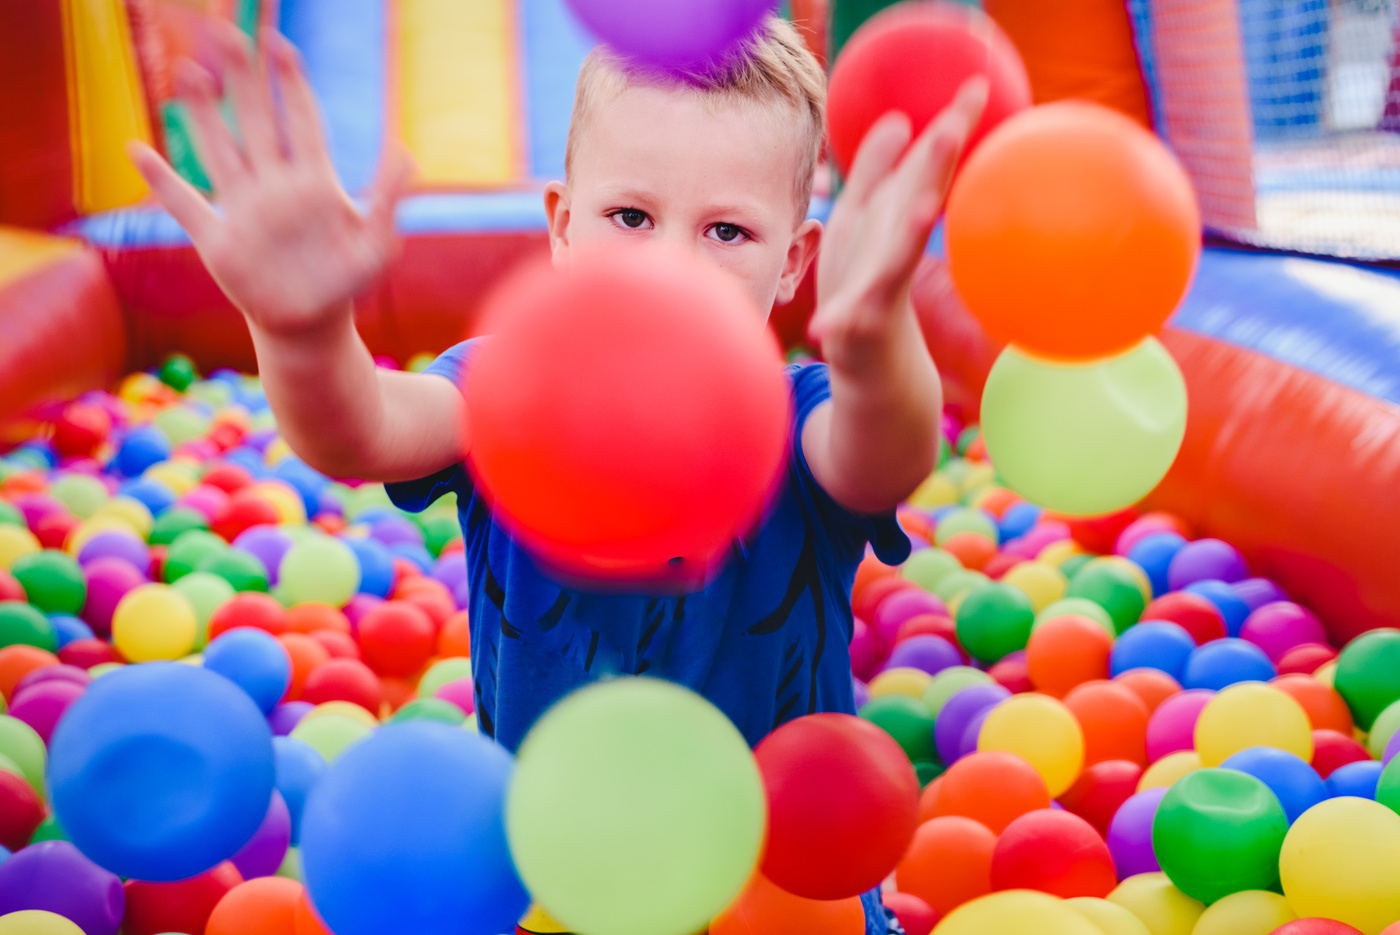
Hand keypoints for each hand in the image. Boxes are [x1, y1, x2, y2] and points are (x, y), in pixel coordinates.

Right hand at [128, 22, 412, 338]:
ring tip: (187, 69)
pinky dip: (161, 181)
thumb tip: (406, 150)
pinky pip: (184, 206)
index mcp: (313, 183)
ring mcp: (243, 210)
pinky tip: (137, 150)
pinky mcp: (218, 241)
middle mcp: (273, 186)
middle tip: (226, 29)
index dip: (290, 82)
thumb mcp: (376, 243)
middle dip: (242, 77)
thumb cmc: (346, 282)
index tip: (279, 43)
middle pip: (255, 120)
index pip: (301, 120)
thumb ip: (388, 197)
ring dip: (202, 113)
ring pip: (218, 150)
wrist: (312, 325)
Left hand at [809, 78, 987, 374]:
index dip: (949, 127)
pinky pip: (850, 322)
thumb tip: (898, 121)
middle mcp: (896, 254)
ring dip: (908, 233)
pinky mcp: (858, 333)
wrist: (872, 370)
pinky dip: (841, 322)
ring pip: (896, 259)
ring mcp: (879, 295)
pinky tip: (827, 323)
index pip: (927, 169)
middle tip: (957, 124)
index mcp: (896, 225)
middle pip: (919, 202)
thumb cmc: (865, 293)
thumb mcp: (862, 224)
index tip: (977, 84)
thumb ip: (875, 173)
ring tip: (922, 206)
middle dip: (937, 165)